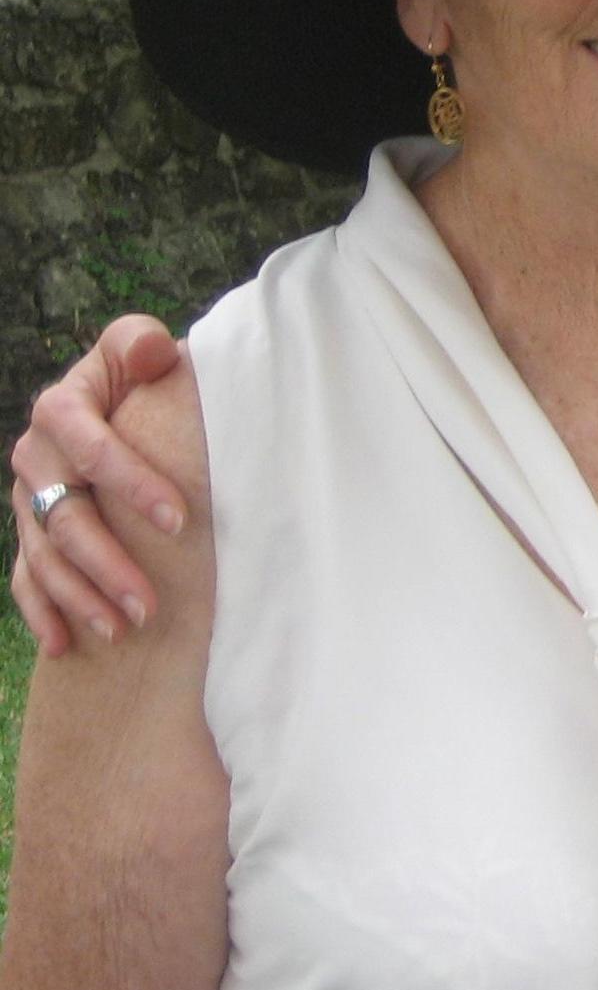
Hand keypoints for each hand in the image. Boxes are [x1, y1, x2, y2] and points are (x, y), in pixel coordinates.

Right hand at [8, 317, 186, 656]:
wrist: (118, 399)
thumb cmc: (141, 375)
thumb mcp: (138, 348)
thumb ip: (139, 344)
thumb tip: (153, 351)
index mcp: (61, 408)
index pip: (89, 446)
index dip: (131, 482)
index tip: (181, 520)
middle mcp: (35, 455)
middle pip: (63, 516)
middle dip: (106, 563)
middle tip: (150, 603)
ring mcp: (27, 498)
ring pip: (45, 556)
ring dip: (80, 596)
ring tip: (124, 629)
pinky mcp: (27, 531)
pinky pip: (25, 578)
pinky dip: (44, 612)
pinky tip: (67, 646)